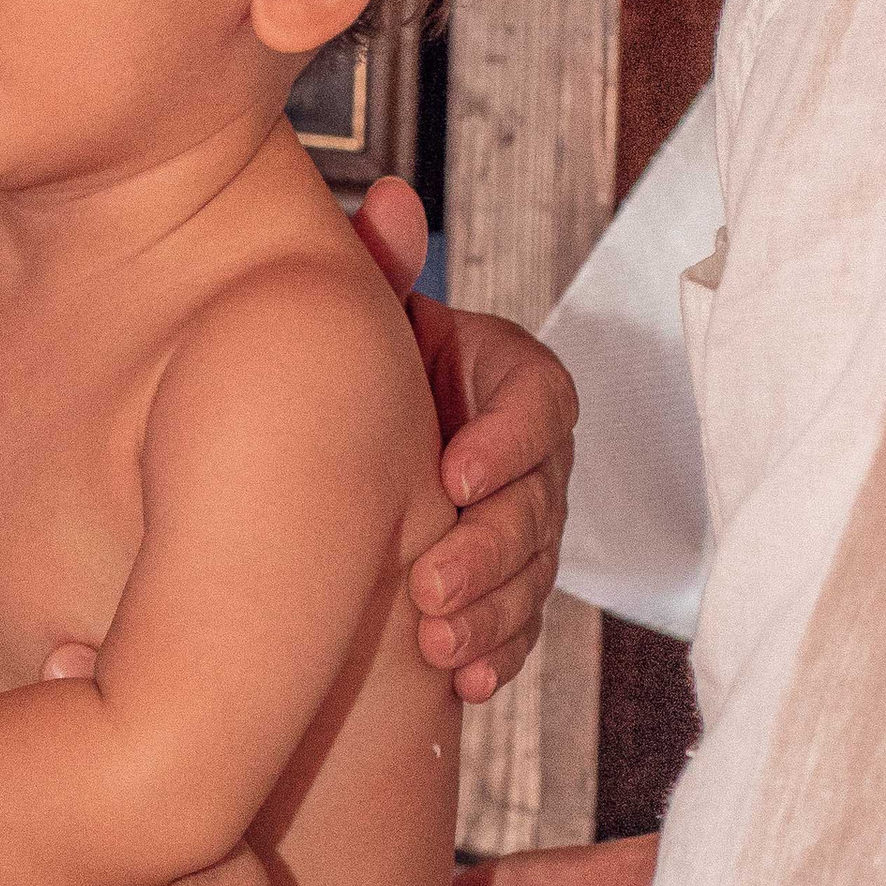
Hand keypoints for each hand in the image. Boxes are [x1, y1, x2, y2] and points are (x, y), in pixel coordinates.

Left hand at [352, 178, 577, 702]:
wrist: (344, 437)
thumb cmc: (363, 371)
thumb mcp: (370, 319)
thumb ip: (382, 269)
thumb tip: (389, 201)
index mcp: (511, 379)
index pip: (541, 403)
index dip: (506, 441)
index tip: (452, 473)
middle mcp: (532, 455)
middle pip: (538, 504)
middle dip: (488, 552)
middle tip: (428, 588)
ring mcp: (526, 524)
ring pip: (532, 573)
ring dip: (491, 614)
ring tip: (438, 648)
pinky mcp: (508, 584)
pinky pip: (519, 624)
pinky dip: (496, 654)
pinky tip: (462, 684)